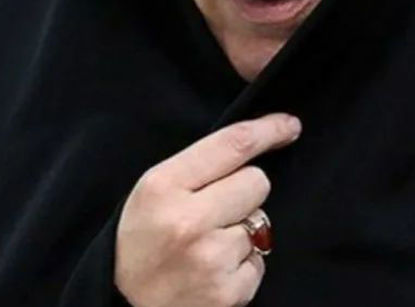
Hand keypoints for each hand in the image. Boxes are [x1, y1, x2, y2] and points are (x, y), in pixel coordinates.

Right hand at [114, 113, 300, 306]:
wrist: (124, 305)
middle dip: (244, 191)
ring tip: (206, 247)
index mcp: (163, 187)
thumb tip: (257, 143)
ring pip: (261, 222)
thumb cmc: (142, 241)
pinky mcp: (227, 292)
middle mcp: (188, 222)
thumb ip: (198, 167)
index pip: (233, 144)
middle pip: (257, 181)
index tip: (290, 126)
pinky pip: (260, 261)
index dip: (269, 131)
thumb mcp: (153, 191)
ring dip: (242, 231)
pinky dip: (243, 265)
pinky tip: (213, 271)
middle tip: (214, 210)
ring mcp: (210, 259)